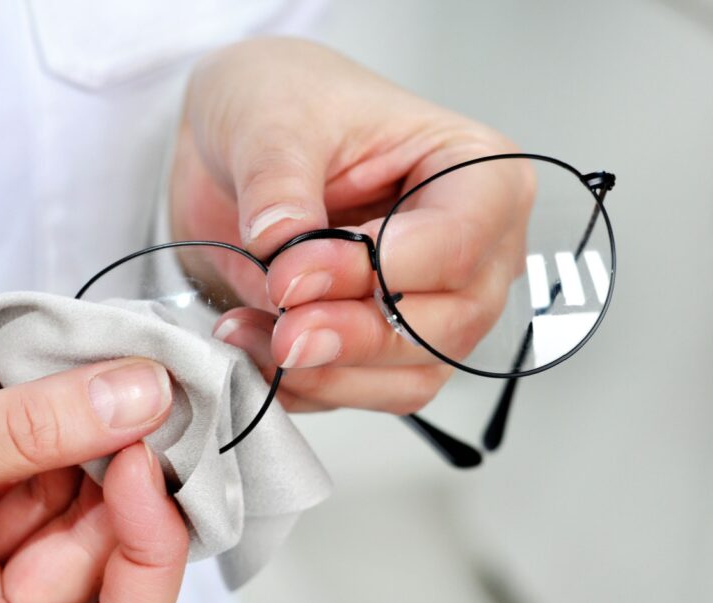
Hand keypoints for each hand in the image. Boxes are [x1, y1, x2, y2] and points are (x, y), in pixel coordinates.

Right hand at [0, 359, 186, 602]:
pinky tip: (56, 393)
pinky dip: (52, 433)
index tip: (144, 466)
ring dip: (90, 448)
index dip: (147, 564)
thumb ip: (22, 432)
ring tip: (91, 383)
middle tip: (135, 399)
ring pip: (75, 515)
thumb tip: (138, 394)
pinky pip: (37, 477)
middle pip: (100, 571)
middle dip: (120, 486)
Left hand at [171, 37, 531, 412]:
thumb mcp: (272, 118)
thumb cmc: (285, 100)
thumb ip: (280, 185)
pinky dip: (307, 386)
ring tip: (252, 335)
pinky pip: (361, 391)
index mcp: (475, 171)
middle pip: (446, 324)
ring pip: (410, 375)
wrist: (237, 138)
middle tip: (283, 331)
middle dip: (357, 337)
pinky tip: (256, 349)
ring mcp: (432, 302)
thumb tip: (285, 248)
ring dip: (327, 373)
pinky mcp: (382, 342)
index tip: (293, 270)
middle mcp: (472, 246)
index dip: (378, 270)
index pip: (457, 243)